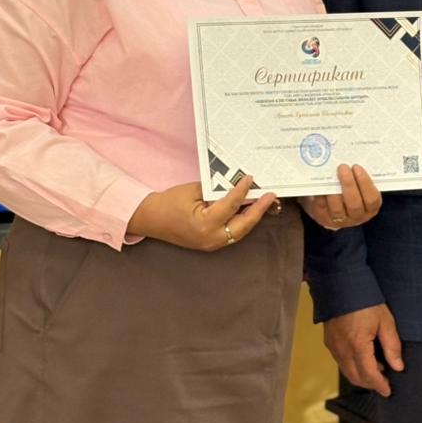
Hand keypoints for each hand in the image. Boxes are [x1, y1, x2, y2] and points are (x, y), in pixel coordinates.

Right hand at [128, 175, 278, 250]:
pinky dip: (241, 222)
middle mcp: (211, 238)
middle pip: (243, 225)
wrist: (151, 219)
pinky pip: (232, 233)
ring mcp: (212, 244)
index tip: (250, 178)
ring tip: (264, 202)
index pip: (230, 205)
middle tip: (270, 196)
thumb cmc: (169, 203)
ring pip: (240, 231)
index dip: (242, 191)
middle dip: (259, 210)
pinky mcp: (211, 244)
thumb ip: (216, 191)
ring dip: (252, 217)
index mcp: (205, 224)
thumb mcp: (193, 191)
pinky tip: (248, 211)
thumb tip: (237, 187)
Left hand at [300, 163, 381, 230]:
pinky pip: (322, 207)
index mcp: (370, 208)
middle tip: (342, 168)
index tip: (357, 167)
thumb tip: (352, 158)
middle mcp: (357, 217)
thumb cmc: (352, 191)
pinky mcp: (324, 218)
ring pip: (337, 209)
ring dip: (334, 191)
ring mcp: (340, 220)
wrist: (333, 207)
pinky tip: (320, 183)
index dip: (365, 184)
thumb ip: (359, 177)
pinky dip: (320, 195)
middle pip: (354, 205)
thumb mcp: (360, 187)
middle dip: (348, 184)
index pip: (372, 199)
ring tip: (331, 175)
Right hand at [323, 303, 402, 396]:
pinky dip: (352, 367)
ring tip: (377, 370)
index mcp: (358, 345)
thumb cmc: (365, 301)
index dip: (379, 385)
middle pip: (356, 378)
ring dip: (361, 376)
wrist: (342, 285)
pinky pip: (341, 362)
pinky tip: (363, 359)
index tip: (388, 391)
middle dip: (370, 384)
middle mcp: (342, 350)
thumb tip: (397, 366)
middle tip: (384, 383)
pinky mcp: (329, 342)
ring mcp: (333, 347)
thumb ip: (392, 346)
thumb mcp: (385, 321)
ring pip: (347, 372)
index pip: (369, 375)